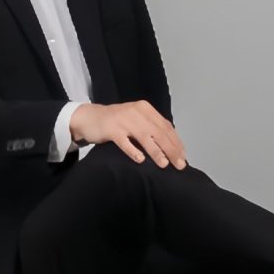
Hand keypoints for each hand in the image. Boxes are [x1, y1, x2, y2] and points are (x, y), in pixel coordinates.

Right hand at [69, 99, 187, 166]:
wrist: (89, 117)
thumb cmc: (117, 122)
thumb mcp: (136, 120)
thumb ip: (151, 128)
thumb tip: (172, 146)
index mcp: (145, 109)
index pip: (166, 126)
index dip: (176, 141)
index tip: (183, 156)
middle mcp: (136, 112)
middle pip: (158, 132)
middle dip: (171, 149)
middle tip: (179, 164)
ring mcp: (123, 120)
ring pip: (144, 136)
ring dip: (156, 151)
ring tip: (164, 164)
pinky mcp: (111, 129)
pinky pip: (124, 142)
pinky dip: (133, 151)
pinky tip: (140, 160)